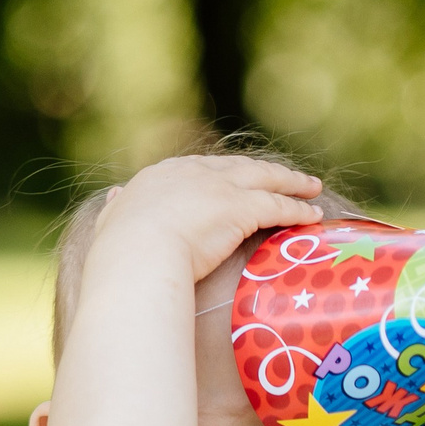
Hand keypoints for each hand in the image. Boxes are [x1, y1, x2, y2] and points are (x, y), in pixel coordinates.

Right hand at [83, 156, 324, 294]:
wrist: (136, 258)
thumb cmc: (119, 254)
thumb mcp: (112, 224)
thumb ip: (116, 210)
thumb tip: (114, 199)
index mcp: (161, 177)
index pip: (200, 170)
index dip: (222, 175)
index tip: (237, 180)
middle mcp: (193, 173)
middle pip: (240, 168)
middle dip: (266, 172)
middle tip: (289, 177)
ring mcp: (219, 188)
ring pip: (265, 179)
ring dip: (291, 183)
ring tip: (312, 188)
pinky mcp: (241, 207)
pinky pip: (277, 206)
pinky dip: (297, 210)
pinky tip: (313, 216)